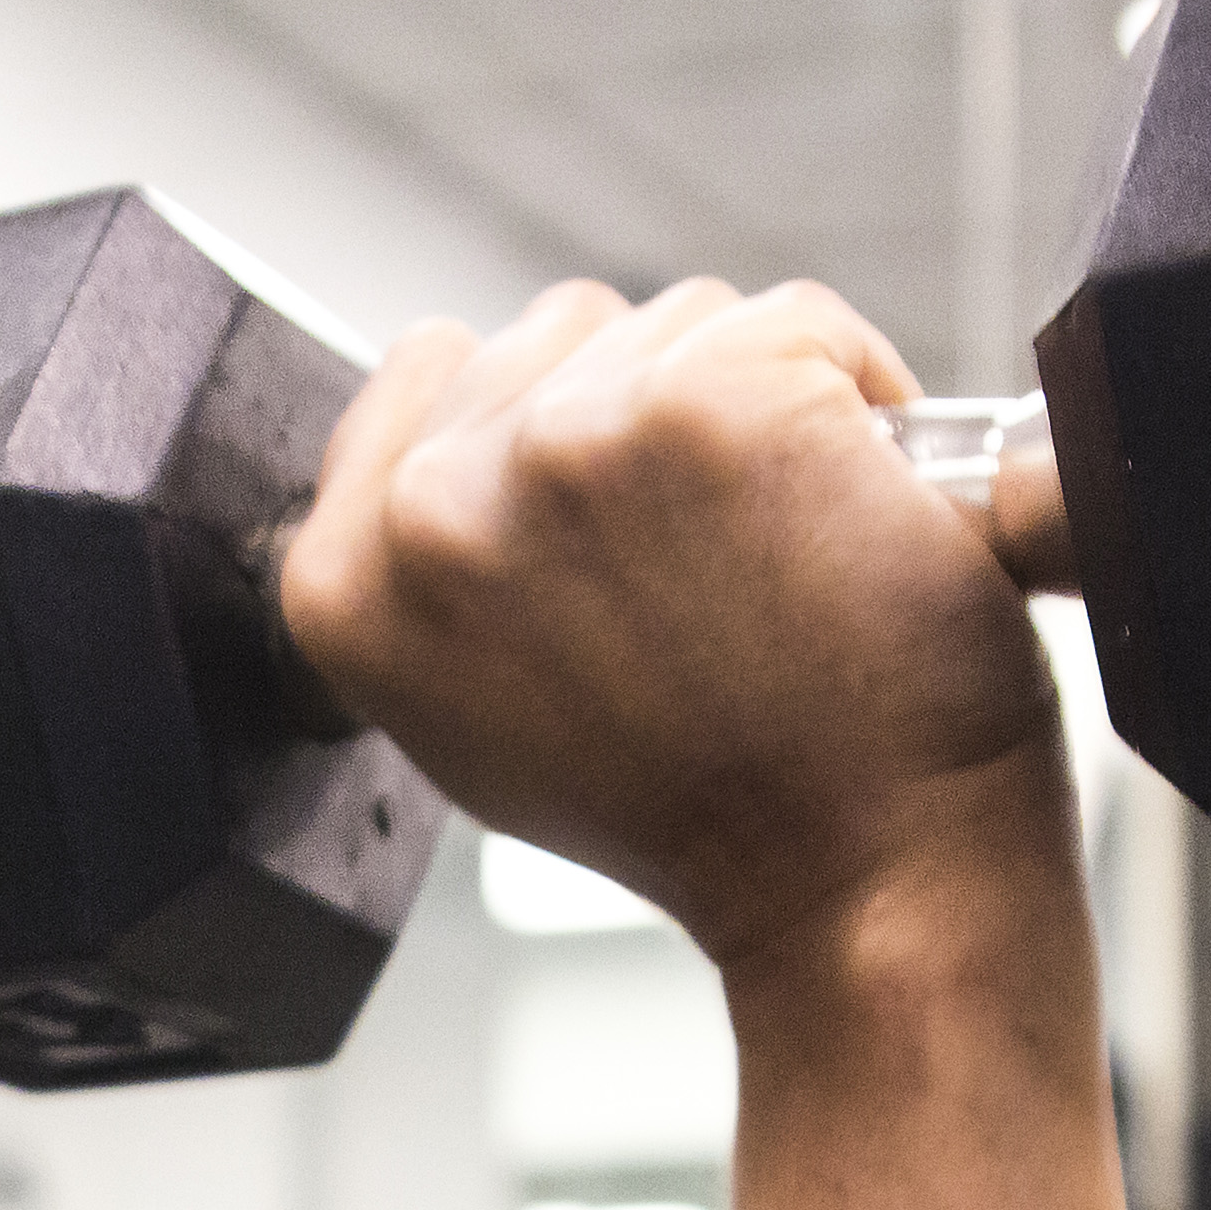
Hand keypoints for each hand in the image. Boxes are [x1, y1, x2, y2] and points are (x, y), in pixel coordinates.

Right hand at [279, 278, 1070, 981]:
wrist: (859, 887)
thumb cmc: (712, 818)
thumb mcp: (487, 719)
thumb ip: (444, 567)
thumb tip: (470, 447)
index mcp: (346, 582)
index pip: (432, 370)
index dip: (553, 430)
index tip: (625, 532)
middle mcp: (430, 508)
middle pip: (562, 334)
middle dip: (654, 418)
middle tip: (721, 568)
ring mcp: (560, 446)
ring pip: (682, 321)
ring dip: (758, 408)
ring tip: (789, 560)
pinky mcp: (706, 402)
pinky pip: (802, 322)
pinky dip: (864, 400)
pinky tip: (860, 525)